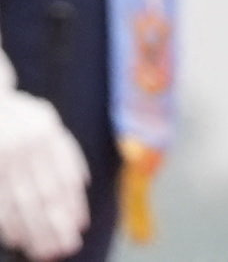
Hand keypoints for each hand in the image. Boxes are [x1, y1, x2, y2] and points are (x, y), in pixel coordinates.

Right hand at [0, 84, 89, 258]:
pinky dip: (7, 222)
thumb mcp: (47, 122)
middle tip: (64, 248)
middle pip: (44, 193)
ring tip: (42, 251)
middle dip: (55, 224)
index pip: (64, 175)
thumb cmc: (23, 117)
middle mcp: (27, 146)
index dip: (73, 204)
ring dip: (32, 230)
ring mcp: (5, 158)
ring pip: (21, 201)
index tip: (78, 228)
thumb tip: (81, 185)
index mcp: (48, 133)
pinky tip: (16, 239)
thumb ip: (65, 153)